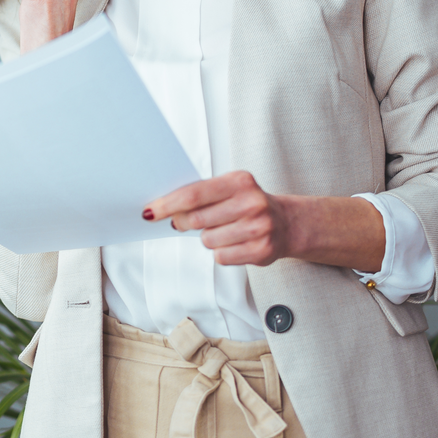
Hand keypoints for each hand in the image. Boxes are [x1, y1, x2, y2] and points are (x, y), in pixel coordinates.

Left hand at [143, 172, 386, 270]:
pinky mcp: (261, 250)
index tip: (149, 212)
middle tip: (182, 223)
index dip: (167, 204)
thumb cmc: (248, 204)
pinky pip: (221, 257)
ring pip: (207, 240)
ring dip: (207, 238)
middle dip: (183, 223)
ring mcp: (258, 228)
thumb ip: (200, 195)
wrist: (288, 223)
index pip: (194, 194)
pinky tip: (234, 243)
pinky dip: (220, 252)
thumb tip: (161, 209)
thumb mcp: (230, 189)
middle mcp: (251, 203)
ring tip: (223, 231)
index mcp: (240, 181)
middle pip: (197, 219)